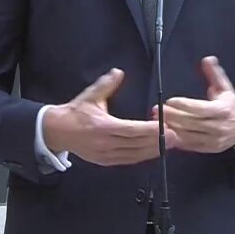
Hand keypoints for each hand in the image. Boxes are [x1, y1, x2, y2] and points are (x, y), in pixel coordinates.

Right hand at [43, 68, 175, 166]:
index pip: (131, 130)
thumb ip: (106, 85)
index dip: (149, 130)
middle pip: (136, 145)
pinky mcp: (105, 161)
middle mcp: (105, 143)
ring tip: (171, 144)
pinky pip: (128, 160)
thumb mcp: (90, 96)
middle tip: (177, 137)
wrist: (57, 131)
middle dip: (158, 142)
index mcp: (102, 127)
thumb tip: (118, 72)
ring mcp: (105, 155)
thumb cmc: (75, 112)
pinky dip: (142, 156)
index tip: (165, 127)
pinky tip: (154, 151)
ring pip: (134, 155)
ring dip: (153, 151)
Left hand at [157, 56, 234, 153]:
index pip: (200, 109)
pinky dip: (177, 139)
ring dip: (171, 127)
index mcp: (222, 110)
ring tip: (158, 120)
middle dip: (172, 115)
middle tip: (157, 110)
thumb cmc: (231, 107)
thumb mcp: (226, 88)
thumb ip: (214, 74)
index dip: (184, 105)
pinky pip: (189, 145)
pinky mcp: (208, 148)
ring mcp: (213, 140)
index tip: (170, 101)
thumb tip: (207, 60)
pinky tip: (167, 132)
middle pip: (191, 122)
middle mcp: (218, 126)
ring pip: (188, 135)